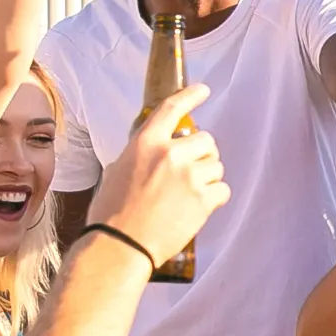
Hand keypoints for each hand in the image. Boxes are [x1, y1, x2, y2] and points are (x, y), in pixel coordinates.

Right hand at [88, 85, 227, 264]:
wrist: (120, 245)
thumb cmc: (112, 212)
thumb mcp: (118, 170)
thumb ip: (141, 154)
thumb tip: (157, 151)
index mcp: (146, 143)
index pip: (172, 108)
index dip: (190, 96)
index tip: (203, 90)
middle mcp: (170, 154)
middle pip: (206, 140)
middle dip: (202, 155)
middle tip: (190, 173)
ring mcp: (189, 176)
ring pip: (216, 165)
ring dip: (208, 178)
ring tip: (188, 195)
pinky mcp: (203, 200)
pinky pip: (223, 189)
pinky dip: (215, 198)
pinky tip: (198, 207)